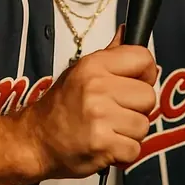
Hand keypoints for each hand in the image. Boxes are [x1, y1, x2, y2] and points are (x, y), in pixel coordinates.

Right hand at [18, 25, 157, 178]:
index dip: (145, 74)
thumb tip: (126, 31)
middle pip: (148, 96)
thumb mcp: (81, 71)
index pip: (143, 58)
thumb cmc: (61, 106)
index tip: (135, 84)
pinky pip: (134, 150)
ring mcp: (100, 117)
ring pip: (143, 125)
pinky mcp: (102, 145)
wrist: (36, 140)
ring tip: (109, 130)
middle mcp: (97, 87)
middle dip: (137, 109)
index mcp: (94, 65)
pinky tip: (106, 147)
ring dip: (130, 133)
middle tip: (116, 113)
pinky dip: (123, 154)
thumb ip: (109, 54)